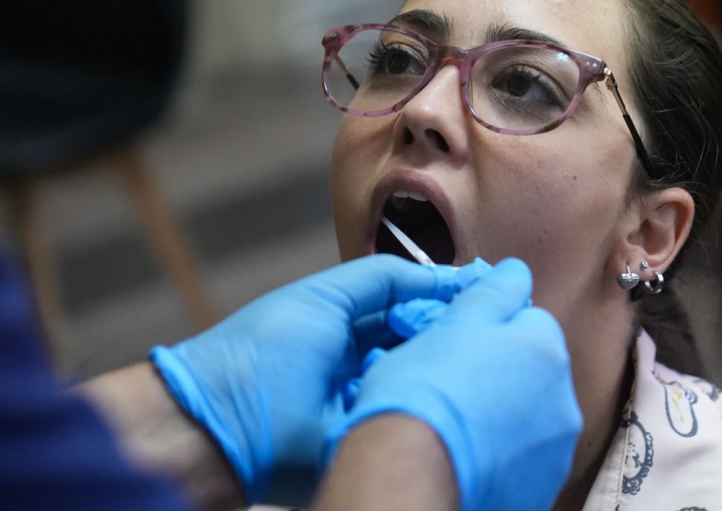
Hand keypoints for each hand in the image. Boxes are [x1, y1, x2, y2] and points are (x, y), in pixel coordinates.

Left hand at [148, 254, 489, 505]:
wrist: (221, 422)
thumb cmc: (264, 350)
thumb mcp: (327, 296)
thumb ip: (386, 279)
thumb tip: (450, 277)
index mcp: (354, 332)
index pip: (418, 313)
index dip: (452, 303)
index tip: (495, 294)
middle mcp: (368, 370)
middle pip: (427, 349)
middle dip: (457, 337)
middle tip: (501, 326)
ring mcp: (371, 408)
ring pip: (424, 383)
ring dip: (447, 369)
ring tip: (483, 354)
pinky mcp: (370, 445)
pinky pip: (410, 421)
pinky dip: (430, 404)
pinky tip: (457, 390)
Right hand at [327, 258, 582, 510]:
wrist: (412, 469)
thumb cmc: (427, 390)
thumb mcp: (456, 323)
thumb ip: (494, 292)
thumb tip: (517, 270)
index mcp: (547, 350)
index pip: (530, 320)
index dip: (491, 328)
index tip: (460, 342)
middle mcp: (564, 401)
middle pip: (535, 371)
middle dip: (502, 372)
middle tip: (454, 382)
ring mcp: (555, 452)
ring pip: (529, 417)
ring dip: (503, 414)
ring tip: (458, 422)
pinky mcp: (540, 489)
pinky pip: (522, 460)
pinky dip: (501, 455)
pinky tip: (466, 455)